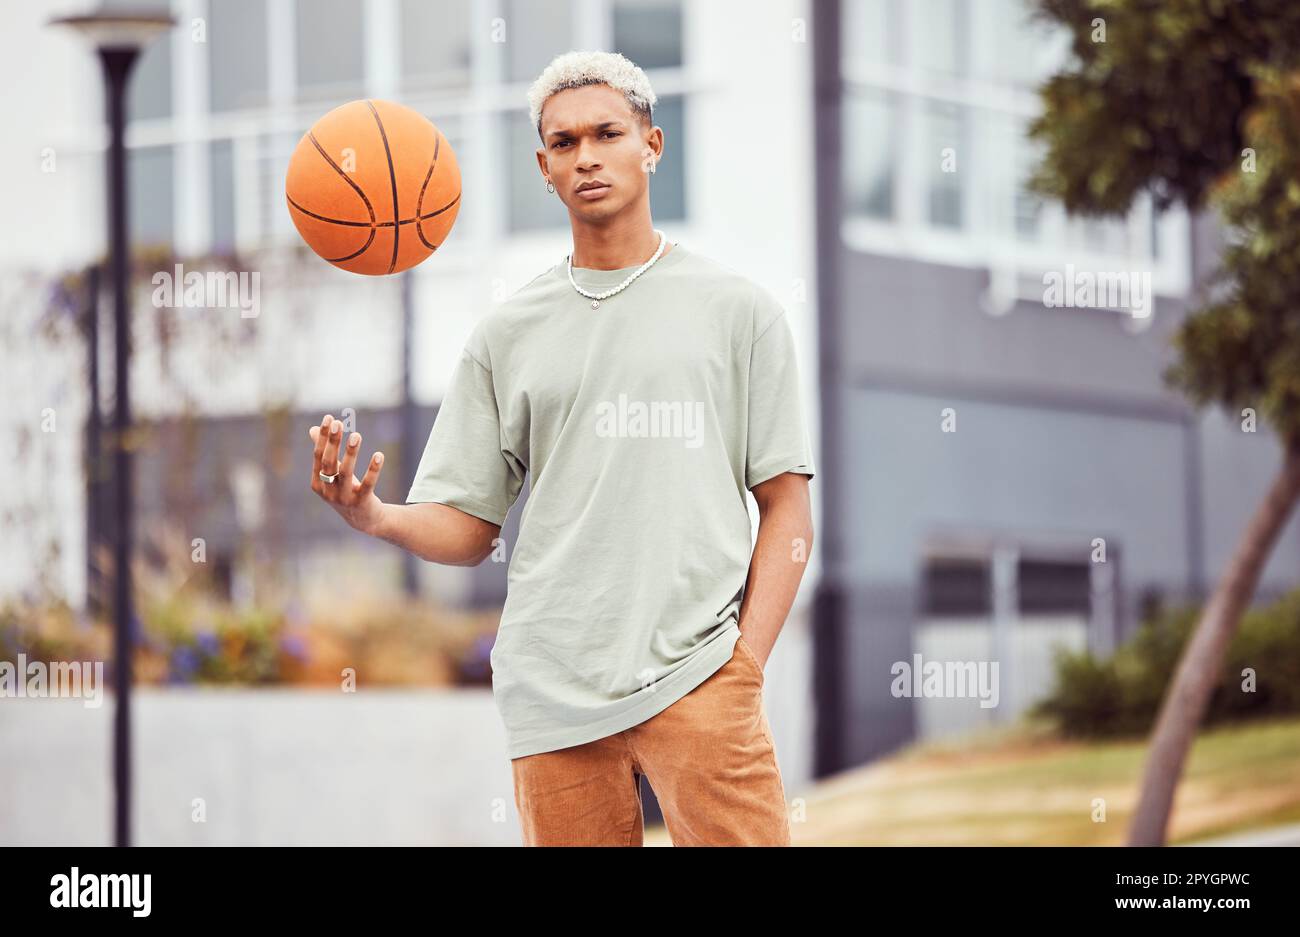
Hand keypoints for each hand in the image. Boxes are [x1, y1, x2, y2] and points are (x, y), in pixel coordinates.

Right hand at [309, 413, 386, 535]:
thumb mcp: (333, 473)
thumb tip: (312, 429)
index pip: (318, 456)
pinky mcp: (362, 502)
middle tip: (338, 423)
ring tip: (356, 435)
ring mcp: (343, 498)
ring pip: (346, 473)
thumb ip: (324, 453)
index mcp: (317, 482)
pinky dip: (373, 469)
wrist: (363, 519)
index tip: (329, 418)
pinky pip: (368, 484)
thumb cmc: (345, 490)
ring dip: (351, 453)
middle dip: (332, 442)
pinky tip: (379, 455)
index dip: (322, 437)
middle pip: (329, 463)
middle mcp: (328, 491)